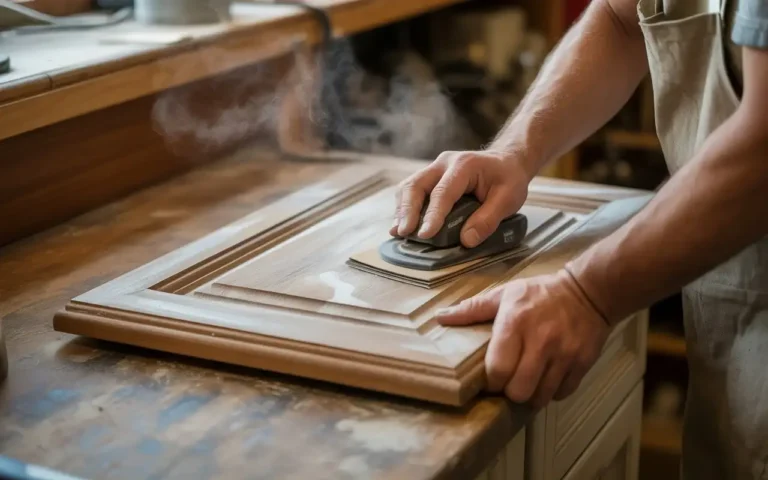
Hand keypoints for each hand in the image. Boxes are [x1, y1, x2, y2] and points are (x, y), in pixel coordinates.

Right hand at [391, 149, 532, 247]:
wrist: (506, 160)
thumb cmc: (508, 178)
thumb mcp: (508, 199)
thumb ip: (488, 220)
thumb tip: (466, 240)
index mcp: (464, 166)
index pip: (443, 192)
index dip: (432, 215)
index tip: (425, 235)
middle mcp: (444, 163)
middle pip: (416, 184)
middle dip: (407, 210)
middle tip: (403, 233)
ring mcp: (434, 168)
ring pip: (409, 186)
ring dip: (402, 209)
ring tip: (398, 231)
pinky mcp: (430, 176)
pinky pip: (412, 189)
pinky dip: (404, 207)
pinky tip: (402, 224)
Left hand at [435, 269, 609, 407]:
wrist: (588, 291)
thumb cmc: (539, 294)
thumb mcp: (504, 294)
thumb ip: (472, 309)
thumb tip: (441, 318)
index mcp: (515, 323)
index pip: (498, 370)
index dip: (491, 382)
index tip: (490, 379)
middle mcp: (540, 341)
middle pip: (519, 390)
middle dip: (510, 393)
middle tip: (510, 384)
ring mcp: (564, 354)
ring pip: (541, 396)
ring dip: (531, 395)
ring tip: (527, 383)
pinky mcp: (583, 363)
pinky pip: (562, 393)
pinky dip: (552, 392)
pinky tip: (547, 379)